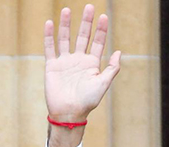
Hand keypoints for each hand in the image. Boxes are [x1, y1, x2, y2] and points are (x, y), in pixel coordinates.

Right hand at [44, 4, 120, 123]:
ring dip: (67, 25)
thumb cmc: (87, 101)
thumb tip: (119, 52)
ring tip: (67, 10)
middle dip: (86, 22)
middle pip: (82, 36)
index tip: (103, 16)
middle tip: (89, 7)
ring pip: (65, 39)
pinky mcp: (52, 66)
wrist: (69, 113)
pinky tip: (50, 23)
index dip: (101, 30)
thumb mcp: (103, 84)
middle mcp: (78, 61)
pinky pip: (50, 48)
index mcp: (92, 64)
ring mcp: (65, 62)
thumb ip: (112, 68)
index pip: (97, 42)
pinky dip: (49, 36)